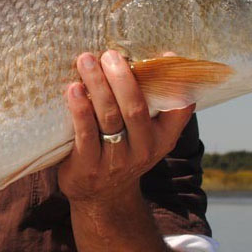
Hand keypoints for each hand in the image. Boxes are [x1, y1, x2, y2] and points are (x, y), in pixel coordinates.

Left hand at [58, 50, 193, 204]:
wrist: (100, 196)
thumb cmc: (120, 150)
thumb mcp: (142, 134)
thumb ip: (145, 104)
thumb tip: (136, 57)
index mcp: (162, 137)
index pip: (179, 110)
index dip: (176, 83)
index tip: (167, 55)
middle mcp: (144, 149)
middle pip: (135, 108)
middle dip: (121, 77)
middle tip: (109, 54)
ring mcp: (116, 160)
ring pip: (109, 117)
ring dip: (97, 86)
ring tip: (86, 61)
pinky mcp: (89, 166)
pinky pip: (85, 134)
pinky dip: (79, 110)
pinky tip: (73, 90)